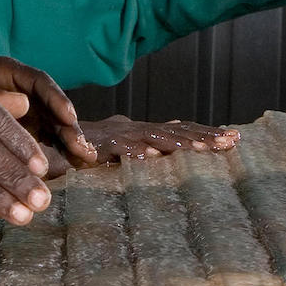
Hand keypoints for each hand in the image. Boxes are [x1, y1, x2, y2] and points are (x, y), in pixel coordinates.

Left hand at [0, 55, 97, 169]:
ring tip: (85, 157)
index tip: (68, 116)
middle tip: (81, 147)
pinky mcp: (24, 135)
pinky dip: (56, 155)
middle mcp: (23, 92)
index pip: (38, 82)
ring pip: (53, 127)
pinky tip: (73, 166)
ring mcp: (26, 114)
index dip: (55, 98)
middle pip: (52, 107)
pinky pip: (44, 144)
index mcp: (9, 74)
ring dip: (69, 142)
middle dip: (68, 127)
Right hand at [77, 114, 240, 162]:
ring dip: (182, 143)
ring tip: (207, 148)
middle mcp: (135, 129)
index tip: (234, 139)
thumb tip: (170, 144)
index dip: (207, 134)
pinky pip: (120, 149)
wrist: (50, 140)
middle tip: (233, 141)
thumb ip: (145, 144)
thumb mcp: (123, 146)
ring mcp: (119, 136)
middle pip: (176, 132)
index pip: (181, 131)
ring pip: (156, 137)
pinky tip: (154, 155)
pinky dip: (136, 150)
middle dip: (206, 137)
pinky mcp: (100, 146)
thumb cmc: (89, 147)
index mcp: (143, 131)